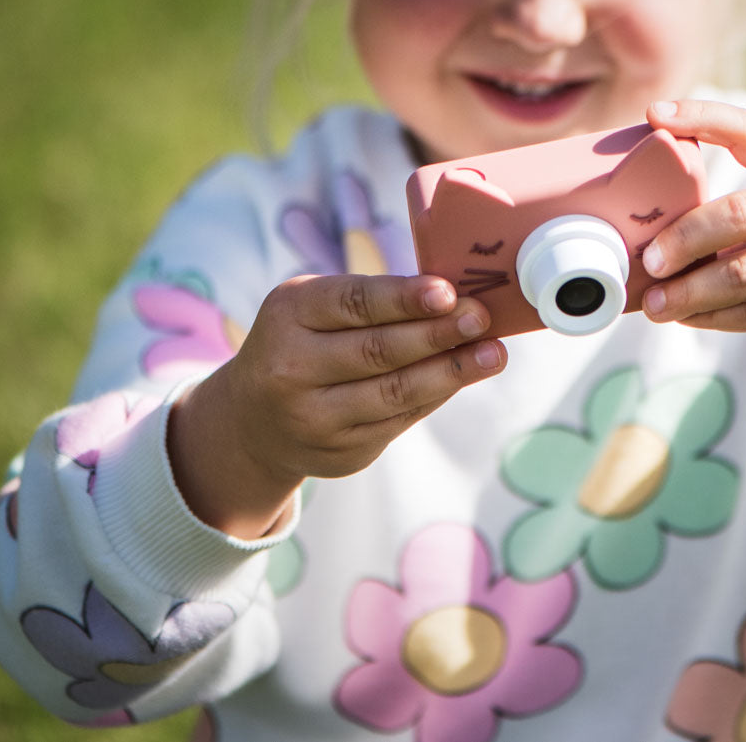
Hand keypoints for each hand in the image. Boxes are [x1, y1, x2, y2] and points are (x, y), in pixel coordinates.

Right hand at [170, 274, 505, 537]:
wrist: (252, 423)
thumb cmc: (303, 344)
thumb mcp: (314, 309)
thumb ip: (374, 302)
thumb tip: (456, 299)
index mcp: (288, 315)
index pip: (351, 303)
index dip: (402, 298)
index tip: (447, 292)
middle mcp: (292, 368)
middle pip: (377, 351)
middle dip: (437, 334)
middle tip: (482, 318)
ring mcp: (314, 418)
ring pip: (394, 393)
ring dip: (452, 372)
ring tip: (493, 354)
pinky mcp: (341, 452)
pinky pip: (400, 421)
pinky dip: (436, 395)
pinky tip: (464, 377)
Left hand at [641, 99, 745, 432]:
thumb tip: (656, 226)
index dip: (702, 117)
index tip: (654, 114)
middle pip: (739, 213)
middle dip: (685, 237)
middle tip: (649, 258)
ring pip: (743, 273)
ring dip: (689, 291)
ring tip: (654, 304)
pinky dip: (712, 318)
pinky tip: (688, 319)